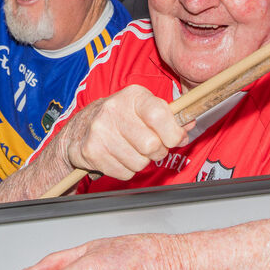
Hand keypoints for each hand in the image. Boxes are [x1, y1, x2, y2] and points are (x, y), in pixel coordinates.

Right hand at [64, 85, 188, 180]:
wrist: (81, 127)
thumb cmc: (121, 117)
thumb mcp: (144, 108)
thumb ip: (169, 117)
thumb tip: (189, 125)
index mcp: (133, 96)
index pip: (159, 115)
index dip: (173, 133)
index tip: (174, 138)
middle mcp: (114, 110)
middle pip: (151, 145)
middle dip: (157, 152)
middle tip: (150, 147)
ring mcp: (100, 131)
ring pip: (139, 163)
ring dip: (141, 162)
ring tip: (131, 149)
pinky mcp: (91, 151)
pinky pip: (124, 173)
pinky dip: (126, 170)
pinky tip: (118, 156)